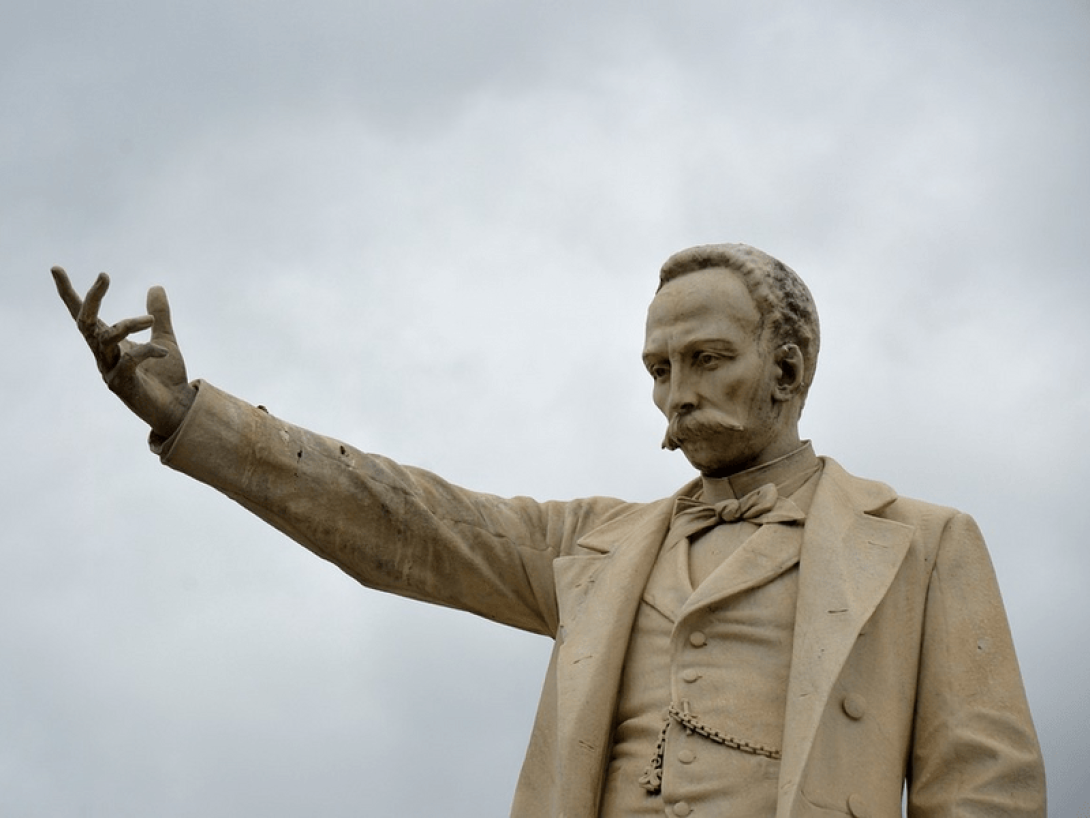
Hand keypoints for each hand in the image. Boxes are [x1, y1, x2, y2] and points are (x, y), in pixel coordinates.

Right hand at [52, 267, 195, 439]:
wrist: (178, 407)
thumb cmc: (166, 376)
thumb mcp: (164, 338)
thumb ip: (159, 315)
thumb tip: (155, 286)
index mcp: (108, 342)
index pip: (83, 314)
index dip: (69, 293)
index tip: (56, 268)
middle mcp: (103, 354)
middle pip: (85, 322)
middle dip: (92, 298)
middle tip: (103, 276)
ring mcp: (108, 370)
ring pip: (106, 339)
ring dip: (127, 325)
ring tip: (149, 320)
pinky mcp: (120, 384)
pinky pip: (129, 360)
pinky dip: (148, 351)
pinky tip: (164, 353)